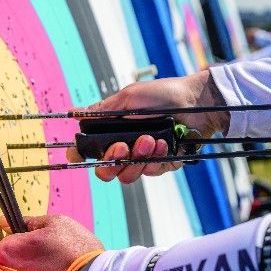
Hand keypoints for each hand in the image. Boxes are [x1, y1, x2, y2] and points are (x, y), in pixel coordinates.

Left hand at [0, 215, 103, 270]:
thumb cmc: (75, 250)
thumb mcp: (57, 223)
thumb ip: (29, 223)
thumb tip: (5, 222)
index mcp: (7, 252)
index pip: (7, 243)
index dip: (25, 243)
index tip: (41, 247)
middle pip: (7, 268)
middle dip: (23, 264)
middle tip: (48, 263)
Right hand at [66, 70, 229, 183]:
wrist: (196, 102)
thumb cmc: (163, 95)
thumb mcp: (129, 97)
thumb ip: (102, 110)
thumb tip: (74, 113)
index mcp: (114, 131)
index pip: (90, 151)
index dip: (81, 155)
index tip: (78, 154)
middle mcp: (126, 147)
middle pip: (106, 171)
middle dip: (113, 160)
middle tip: (124, 145)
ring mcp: (144, 158)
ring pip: (127, 175)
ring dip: (138, 157)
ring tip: (152, 139)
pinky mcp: (162, 165)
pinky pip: (151, 172)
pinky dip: (156, 159)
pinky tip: (164, 143)